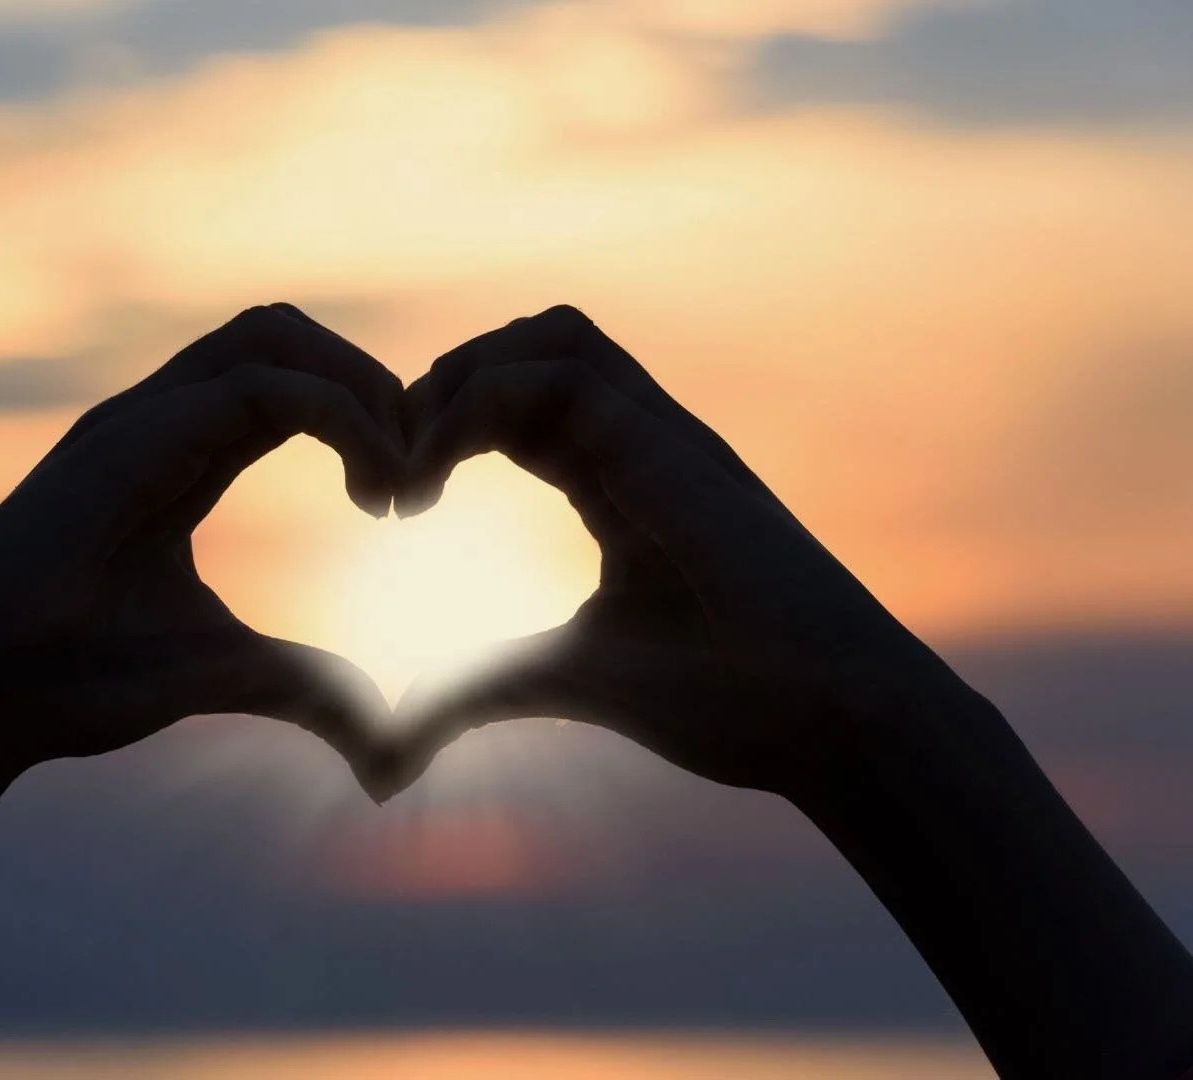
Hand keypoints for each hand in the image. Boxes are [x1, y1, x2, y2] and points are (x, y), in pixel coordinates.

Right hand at [0, 303, 406, 793]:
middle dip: (372, 383)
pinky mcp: (125, 439)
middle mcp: (161, 419)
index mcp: (183, 453)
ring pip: (271, 331)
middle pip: (288, 333)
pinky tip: (371, 491)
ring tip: (397, 472)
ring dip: (358, 384)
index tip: (406, 503)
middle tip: (416, 473)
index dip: (367, 417)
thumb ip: (309, 689)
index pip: (293, 382)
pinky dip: (336, 416)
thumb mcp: (228, 674)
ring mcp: (138, 419)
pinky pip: (256, 386)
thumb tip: (388, 739)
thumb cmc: (73, 682)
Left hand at [387, 305, 984, 799]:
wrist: (838, 724)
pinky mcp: (675, 450)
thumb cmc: (730, 703)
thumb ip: (478, 690)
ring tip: (412, 458)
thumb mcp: (565, 683)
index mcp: (623, 483)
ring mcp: (666, 438)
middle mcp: (644, 444)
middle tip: (391, 467)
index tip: (393, 504)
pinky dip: (479, 403)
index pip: (522, 407)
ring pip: (552, 336)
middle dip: (444, 385)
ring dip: (462, 378)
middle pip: (533, 347)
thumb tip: (390, 745)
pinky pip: (563, 375)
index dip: (446, 430)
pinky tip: (436, 476)